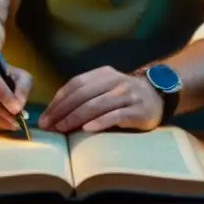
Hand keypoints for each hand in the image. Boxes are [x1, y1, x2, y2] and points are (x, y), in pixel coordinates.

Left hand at [39, 66, 162, 132]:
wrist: (158, 95)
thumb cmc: (124, 96)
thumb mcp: (106, 88)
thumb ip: (85, 96)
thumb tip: (55, 115)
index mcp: (103, 74)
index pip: (75, 84)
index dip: (58, 101)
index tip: (45, 117)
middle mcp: (115, 81)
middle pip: (83, 95)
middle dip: (62, 111)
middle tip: (49, 126)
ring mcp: (127, 95)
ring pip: (96, 105)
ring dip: (76, 118)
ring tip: (62, 129)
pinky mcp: (138, 110)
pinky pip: (115, 115)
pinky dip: (100, 122)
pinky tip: (87, 130)